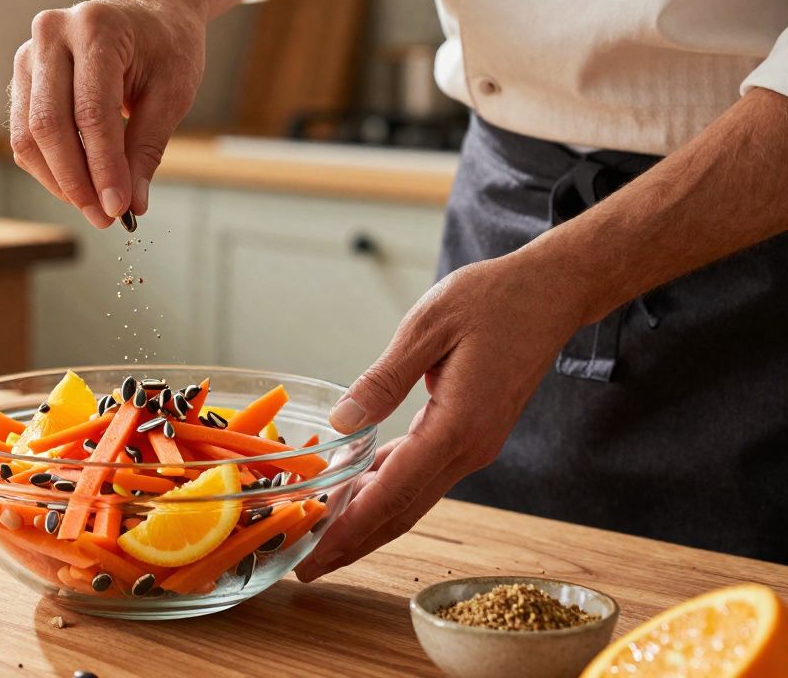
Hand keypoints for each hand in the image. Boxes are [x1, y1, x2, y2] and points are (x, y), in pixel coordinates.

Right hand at [9, 0, 204, 226]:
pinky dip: (49, 167)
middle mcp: (52, 35)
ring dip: (59, 180)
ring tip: (94, 206)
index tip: (118, 208)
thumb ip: (147, 148)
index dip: (103, 168)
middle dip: (76, 181)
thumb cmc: (165, 45)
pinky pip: (25, 135)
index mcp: (97, 28)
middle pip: (49, 125)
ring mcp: (29, 55)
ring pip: (28, 135)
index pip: (91, 113)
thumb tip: (132, 205)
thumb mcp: (173, 92)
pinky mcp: (22, 77)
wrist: (147, 9)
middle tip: (104, 217)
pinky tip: (79, 184)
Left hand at [296, 254, 587, 580]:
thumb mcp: (429, 325)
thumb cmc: (495, 299)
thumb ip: (384, 378)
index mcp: (458, 425)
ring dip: (368, 521)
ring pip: (412, 497)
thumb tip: (344, 421)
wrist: (552, 292)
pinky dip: (387, 489)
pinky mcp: (470, 434)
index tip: (316, 553)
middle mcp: (469, 447)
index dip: (351, 527)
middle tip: (306, 566)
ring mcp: (473, 445)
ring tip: (321, 537)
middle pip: (403, 511)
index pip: (395, 492)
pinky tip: (355, 491)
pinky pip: (422, 472)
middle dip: (354, 543)